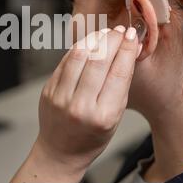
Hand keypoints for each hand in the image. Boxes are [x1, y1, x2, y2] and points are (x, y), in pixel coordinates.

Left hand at [11, 25, 140, 182]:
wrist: (61, 150)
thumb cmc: (93, 135)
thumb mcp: (115, 116)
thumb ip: (121, 85)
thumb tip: (130, 51)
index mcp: (103, 116)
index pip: (119, 73)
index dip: (127, 49)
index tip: (133, 36)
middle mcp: (80, 106)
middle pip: (99, 60)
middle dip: (113, 40)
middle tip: (121, 31)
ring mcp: (61, 97)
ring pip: (79, 55)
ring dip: (95, 39)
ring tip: (106, 34)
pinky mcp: (49, 90)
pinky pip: (65, 61)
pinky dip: (80, 47)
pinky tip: (90, 43)